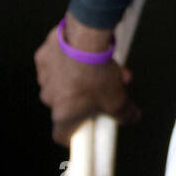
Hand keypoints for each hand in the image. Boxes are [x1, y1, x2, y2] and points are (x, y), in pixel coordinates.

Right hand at [34, 19, 139, 146]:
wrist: (84, 40)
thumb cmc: (98, 75)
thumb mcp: (117, 99)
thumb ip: (124, 113)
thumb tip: (132, 117)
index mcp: (63, 115)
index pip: (62, 135)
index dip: (75, 134)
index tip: (86, 128)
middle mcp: (48, 98)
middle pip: (67, 105)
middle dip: (85, 98)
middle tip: (105, 87)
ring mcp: (44, 77)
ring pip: (62, 82)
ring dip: (79, 77)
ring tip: (104, 65)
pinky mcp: (43, 57)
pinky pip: (57, 62)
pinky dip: (69, 59)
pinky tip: (85, 50)